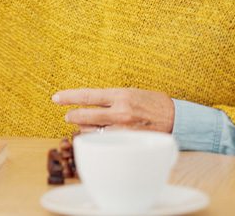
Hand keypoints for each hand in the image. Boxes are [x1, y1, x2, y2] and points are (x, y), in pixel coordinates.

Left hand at [52, 87, 174, 133]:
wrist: (178, 118)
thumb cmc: (154, 103)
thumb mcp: (132, 92)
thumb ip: (112, 98)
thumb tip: (92, 102)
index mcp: (120, 94)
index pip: (87, 95)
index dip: (69, 97)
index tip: (56, 98)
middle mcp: (120, 111)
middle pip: (86, 115)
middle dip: (73, 116)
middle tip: (68, 116)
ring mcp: (124, 128)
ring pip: (93, 130)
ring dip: (85, 128)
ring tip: (84, 126)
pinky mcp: (129, 141)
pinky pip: (106, 141)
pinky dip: (98, 138)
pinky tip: (97, 136)